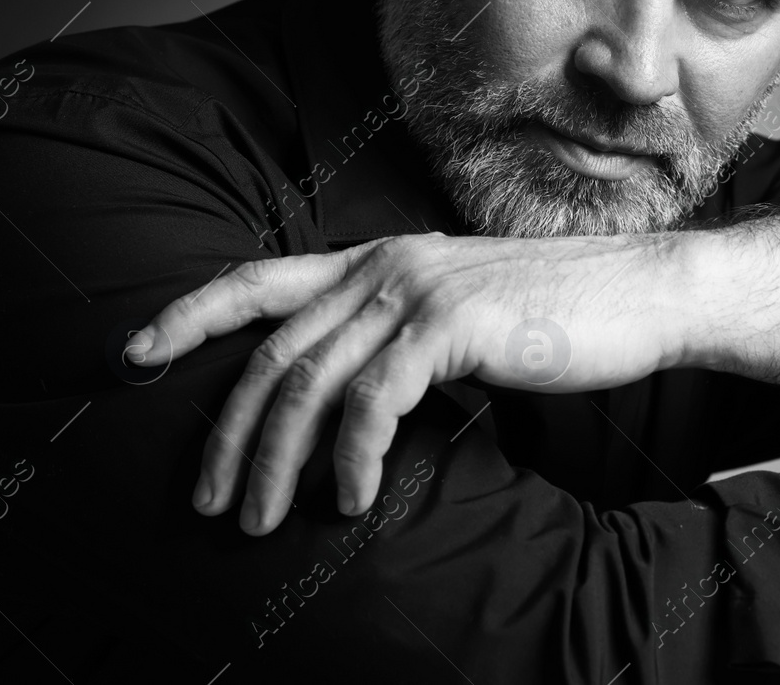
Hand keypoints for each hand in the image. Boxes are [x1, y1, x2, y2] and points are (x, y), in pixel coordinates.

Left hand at [130, 232, 685, 533]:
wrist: (645, 294)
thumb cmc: (560, 314)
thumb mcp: (461, 312)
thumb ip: (399, 333)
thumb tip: (348, 397)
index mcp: (380, 257)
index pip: (258, 279)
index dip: (189, 316)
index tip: (134, 355)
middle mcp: (385, 264)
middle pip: (272, 353)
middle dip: (227, 435)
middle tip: (211, 502)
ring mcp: (418, 291)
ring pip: (309, 383)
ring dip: (276, 462)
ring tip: (265, 521)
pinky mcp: (453, 325)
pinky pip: (373, 403)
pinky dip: (351, 459)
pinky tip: (353, 500)